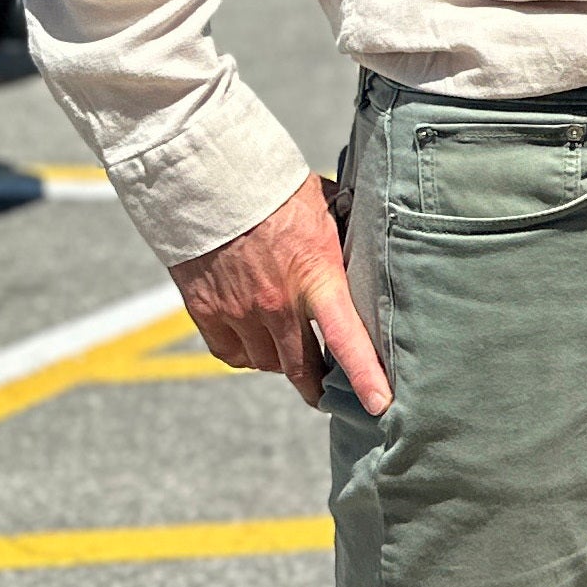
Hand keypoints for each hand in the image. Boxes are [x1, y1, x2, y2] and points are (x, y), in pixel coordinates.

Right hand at [171, 175, 388, 414]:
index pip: (347, 337)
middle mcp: (278, 304)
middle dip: (318, 384)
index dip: (365, 376)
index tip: (380, 406)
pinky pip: (232, 354)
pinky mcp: (207, 312)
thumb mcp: (327, 208)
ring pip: (267, 362)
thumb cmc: (276, 189)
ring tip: (288, 342)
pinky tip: (254, 336)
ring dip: (281, 360)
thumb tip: (376, 245)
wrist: (210, 180)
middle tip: (328, 392)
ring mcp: (240, 312)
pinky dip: (245, 352)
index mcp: (317, 276)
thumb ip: (348, 237)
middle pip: (302, 367)